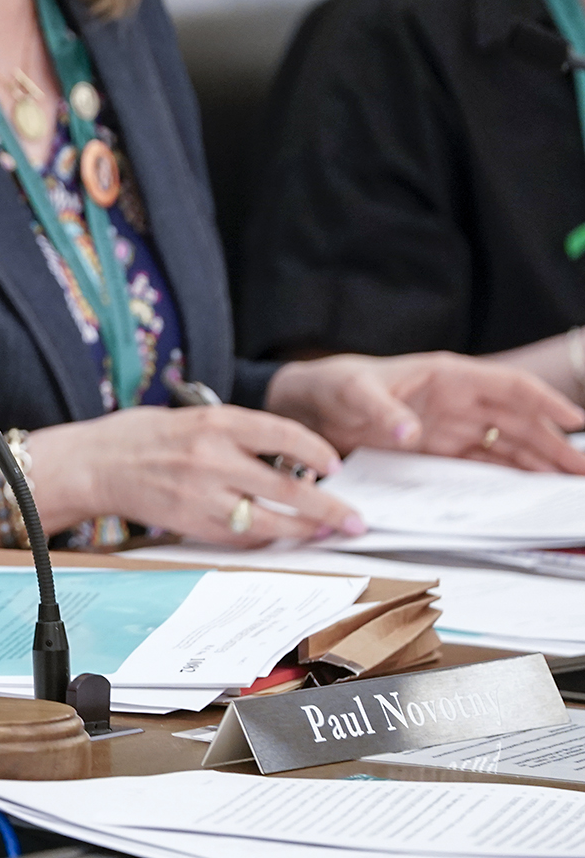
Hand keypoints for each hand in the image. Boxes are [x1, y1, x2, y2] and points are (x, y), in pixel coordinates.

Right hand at [25, 405, 359, 544]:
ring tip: (326, 533)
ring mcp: (203, 495)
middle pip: (289, 488)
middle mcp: (212, 458)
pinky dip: (265, 538)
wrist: (93, 463)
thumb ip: (235, 433)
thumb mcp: (189, 416)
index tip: (335, 465)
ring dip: (305, 531)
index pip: (284, 435)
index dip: (318, 453)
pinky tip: (278, 535)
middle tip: (355, 519)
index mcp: (214, 423)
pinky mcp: (192, 523)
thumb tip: (286, 456)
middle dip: (330, 508)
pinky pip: (241, 537)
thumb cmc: (139, 436)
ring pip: (271, 521)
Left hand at [266, 352, 584, 473]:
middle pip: (519, 421)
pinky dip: (508, 476)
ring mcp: (452, 427)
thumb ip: (381, 409)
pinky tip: (528, 492)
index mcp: (448, 376)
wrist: (311, 405)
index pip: (509, 387)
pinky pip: (483, 463)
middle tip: (580, 471)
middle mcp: (458, 401)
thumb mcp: (352, 391)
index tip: (574, 421)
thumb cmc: (334, 385)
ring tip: (566, 485)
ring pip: (508, 445)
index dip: (545, 402)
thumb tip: (410, 431)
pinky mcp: (440, 450)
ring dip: (539, 463)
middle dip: (554, 443)